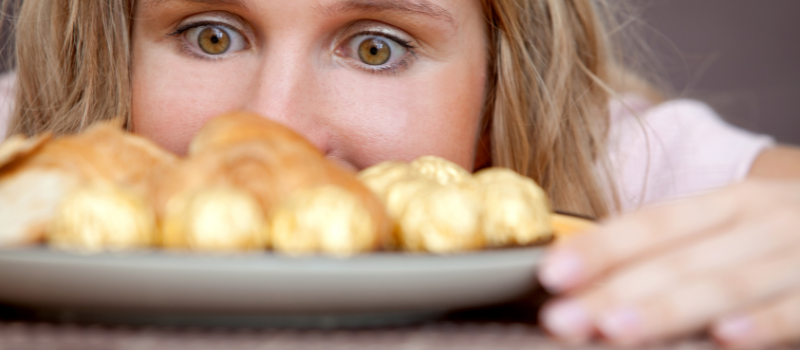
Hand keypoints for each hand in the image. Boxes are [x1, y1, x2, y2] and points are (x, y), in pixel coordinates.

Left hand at [538, 180, 799, 348]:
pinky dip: (768, 322)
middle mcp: (763, 219)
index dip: (600, 249)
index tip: (549, 273)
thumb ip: (681, 249)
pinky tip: (729, 338)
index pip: (652, 224)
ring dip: (670, 307)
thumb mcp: (740, 229)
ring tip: (616, 329)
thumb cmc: (790, 239)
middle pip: (678, 257)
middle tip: (561, 318)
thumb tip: (596, 280)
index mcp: (730, 203)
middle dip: (615, 290)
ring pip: (728, 280)